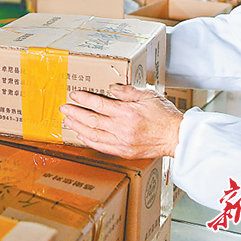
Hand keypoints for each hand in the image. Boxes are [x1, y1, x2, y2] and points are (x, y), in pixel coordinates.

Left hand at [59, 84, 182, 158]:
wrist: (176, 137)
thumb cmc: (165, 115)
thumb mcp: (149, 95)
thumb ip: (128, 91)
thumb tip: (111, 87)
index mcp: (127, 112)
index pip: (99, 104)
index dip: (84, 99)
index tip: (74, 94)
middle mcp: (122, 128)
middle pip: (92, 120)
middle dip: (75, 113)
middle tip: (64, 108)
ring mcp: (122, 142)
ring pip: (93, 135)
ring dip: (78, 127)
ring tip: (68, 121)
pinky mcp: (124, 152)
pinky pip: (102, 147)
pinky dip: (89, 141)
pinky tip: (82, 135)